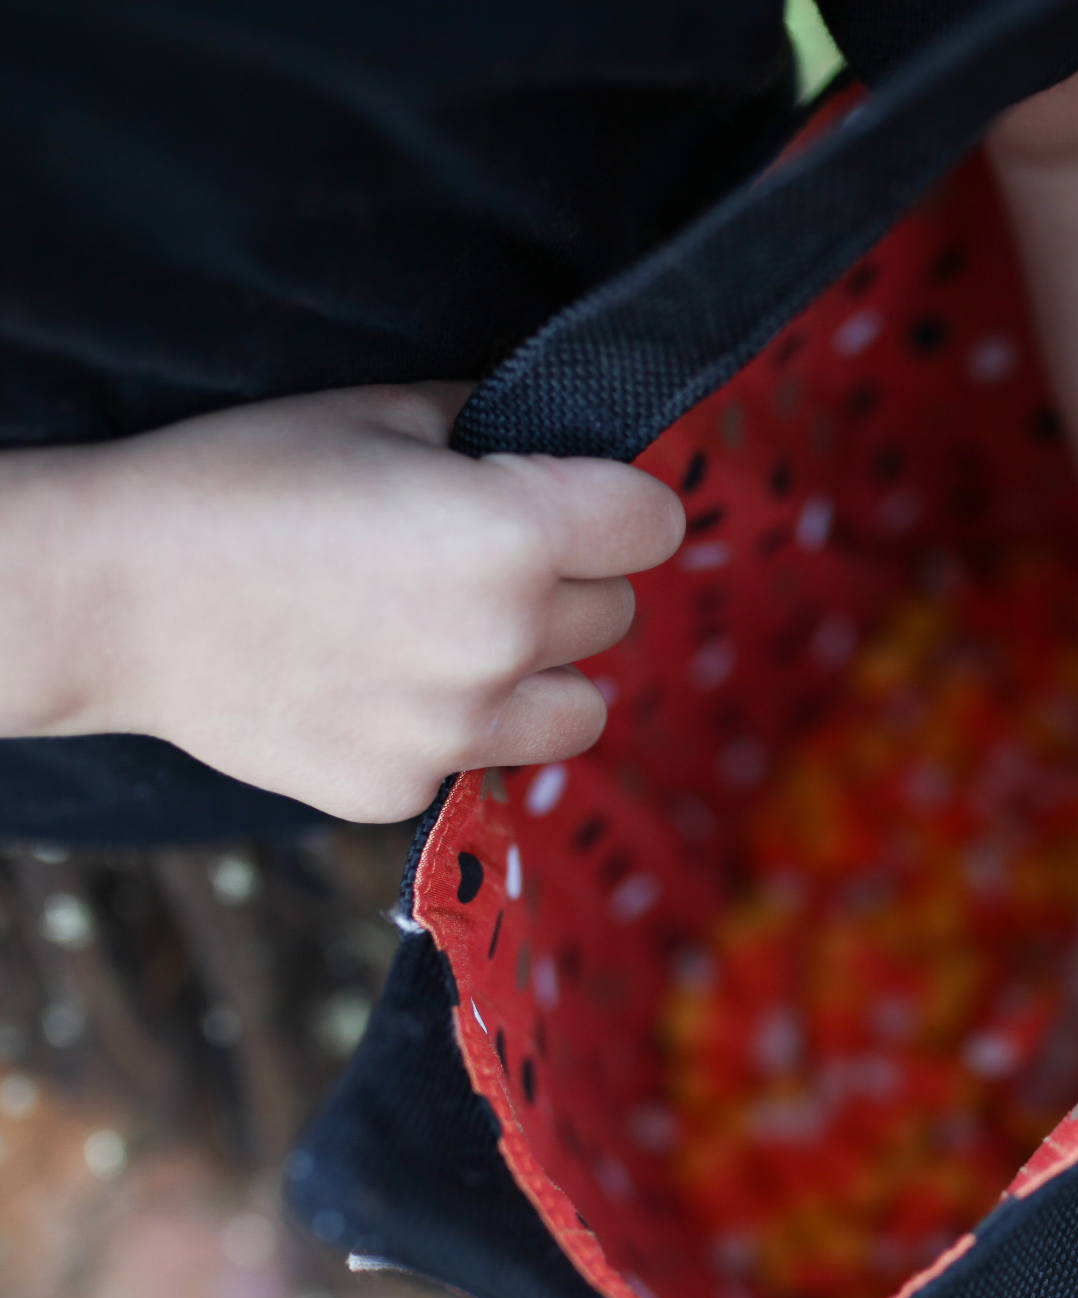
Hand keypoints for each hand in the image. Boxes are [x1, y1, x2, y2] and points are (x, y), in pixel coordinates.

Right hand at [8, 384, 683, 821]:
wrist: (107, 594)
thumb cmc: (237, 480)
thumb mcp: (378, 414)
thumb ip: (493, 433)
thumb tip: (560, 450)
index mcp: (512, 533)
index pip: (655, 525)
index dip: (619, 507)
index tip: (582, 504)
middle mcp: (504, 640)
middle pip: (614, 615)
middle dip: (564, 586)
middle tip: (472, 563)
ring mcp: (459, 728)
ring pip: (579, 708)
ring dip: (541, 674)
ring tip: (452, 636)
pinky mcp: (407, 787)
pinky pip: (483, 759)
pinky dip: (451, 728)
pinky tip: (371, 685)